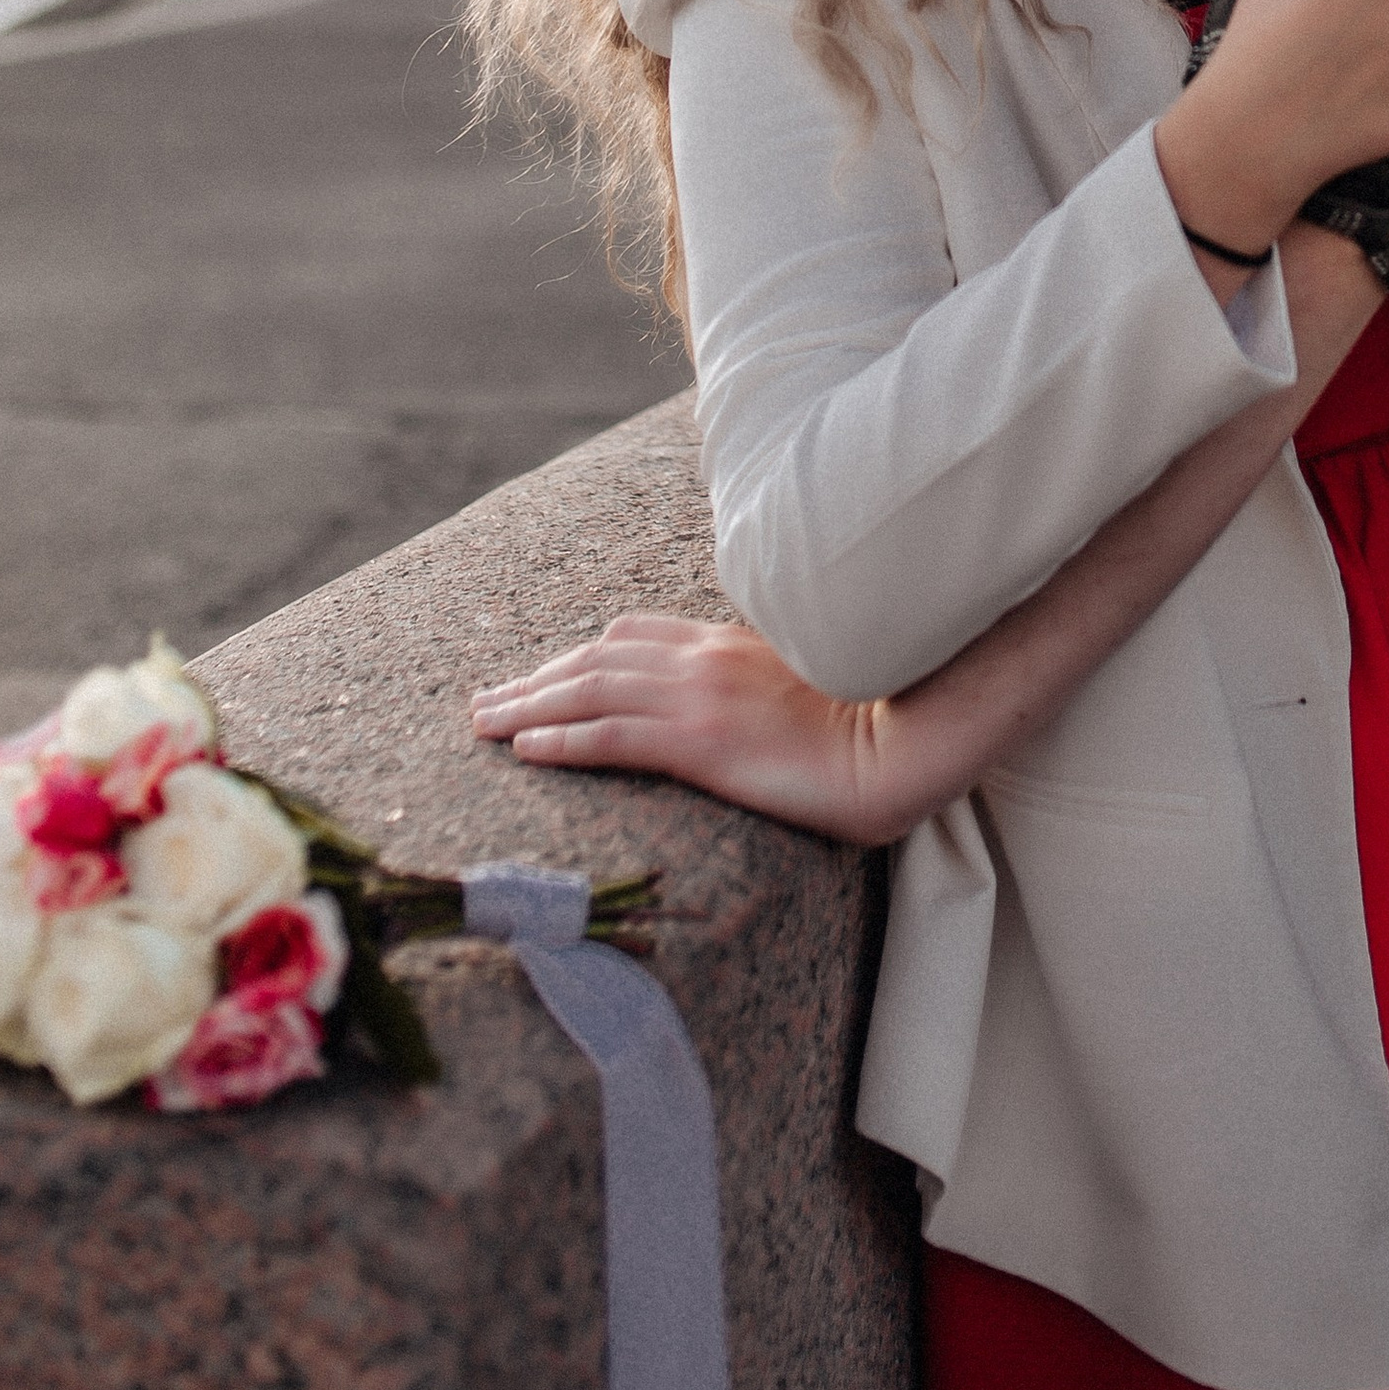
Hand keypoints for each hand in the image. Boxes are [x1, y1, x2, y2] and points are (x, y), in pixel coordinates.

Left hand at [471, 616, 899, 844]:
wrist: (904, 743)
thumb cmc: (873, 720)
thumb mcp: (810, 681)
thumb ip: (765, 678)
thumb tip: (744, 699)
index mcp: (729, 644)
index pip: (634, 637)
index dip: (578, 657)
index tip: (543, 676)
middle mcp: (705, 660)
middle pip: (596, 661)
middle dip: (535, 681)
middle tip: (486, 702)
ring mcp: (702, 697)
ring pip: (590, 694)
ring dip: (528, 709)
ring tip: (484, 726)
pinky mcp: (702, 742)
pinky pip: (613, 737)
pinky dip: (562, 741)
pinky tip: (526, 751)